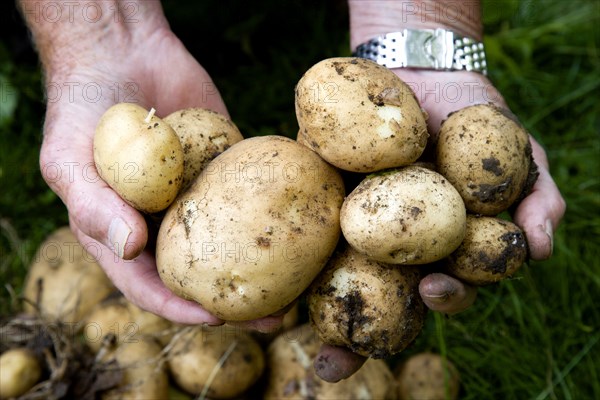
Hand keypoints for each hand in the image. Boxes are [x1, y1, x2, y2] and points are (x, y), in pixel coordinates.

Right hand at [34, 4, 283, 329]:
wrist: (121, 51)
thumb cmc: (81, 109)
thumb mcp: (68, 160)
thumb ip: (93, 205)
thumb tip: (130, 247)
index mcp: (122, 235)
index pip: (151, 286)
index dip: (182, 308)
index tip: (219, 317)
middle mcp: (163, 223)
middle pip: (202, 274)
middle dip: (237, 301)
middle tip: (277, 316)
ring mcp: (197, 196)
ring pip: (233, 241)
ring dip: (264, 266)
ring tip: (300, 283)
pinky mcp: (224, 167)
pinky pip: (250, 194)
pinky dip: (273, 212)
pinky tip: (304, 225)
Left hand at [314, 70, 564, 381]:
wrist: (420, 69)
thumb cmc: (472, 117)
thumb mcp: (515, 150)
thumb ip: (535, 196)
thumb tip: (541, 248)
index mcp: (442, 244)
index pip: (447, 284)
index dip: (444, 298)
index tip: (434, 291)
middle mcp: (396, 245)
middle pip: (385, 298)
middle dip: (369, 335)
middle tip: (353, 343)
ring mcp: (354, 227)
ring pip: (340, 280)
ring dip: (324, 315)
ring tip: (310, 334)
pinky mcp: (320, 203)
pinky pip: (306, 234)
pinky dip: (293, 260)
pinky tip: (277, 281)